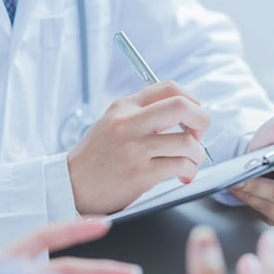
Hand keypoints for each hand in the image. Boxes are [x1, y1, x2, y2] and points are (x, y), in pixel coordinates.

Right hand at [68, 81, 210, 214]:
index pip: (169, 88)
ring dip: (197, 154)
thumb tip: (181, 113)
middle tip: (199, 136)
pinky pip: (180, 166)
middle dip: (202, 121)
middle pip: (182, 106)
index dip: (191, 100)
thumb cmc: (95, 158)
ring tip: (190, 162)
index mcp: (124, 107)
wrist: (70, 185)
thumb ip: (141, 114)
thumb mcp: (112, 123)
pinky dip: (189, 171)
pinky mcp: (140, 174)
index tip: (192, 117)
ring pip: (186, 141)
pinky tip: (183, 175)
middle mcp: (129, 123)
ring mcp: (134, 148)